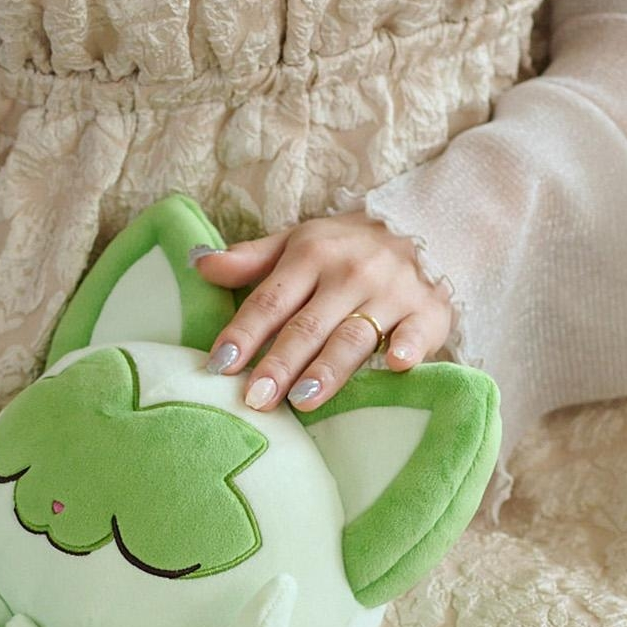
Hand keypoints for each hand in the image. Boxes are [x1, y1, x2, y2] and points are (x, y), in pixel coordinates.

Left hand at [195, 210, 452, 410]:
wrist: (427, 225)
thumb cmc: (347, 246)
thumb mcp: (298, 241)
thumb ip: (250, 258)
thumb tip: (199, 264)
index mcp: (312, 254)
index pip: (270, 300)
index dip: (244, 333)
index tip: (220, 365)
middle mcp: (350, 273)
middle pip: (307, 325)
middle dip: (280, 363)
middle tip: (255, 399)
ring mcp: (391, 292)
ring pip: (354, 335)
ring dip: (329, 368)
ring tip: (301, 401)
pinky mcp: (428, 311)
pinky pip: (417, 332)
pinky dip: (409, 347)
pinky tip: (397, 366)